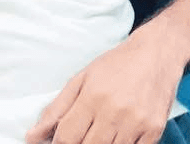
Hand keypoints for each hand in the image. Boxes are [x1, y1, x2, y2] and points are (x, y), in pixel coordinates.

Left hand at [25, 23, 185, 143]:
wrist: (157, 53)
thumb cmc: (117, 65)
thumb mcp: (82, 78)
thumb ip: (56, 109)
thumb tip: (32, 136)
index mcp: (92, 96)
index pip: (66, 138)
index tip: (60, 141)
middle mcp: (114, 111)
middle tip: (82, 134)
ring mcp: (136, 123)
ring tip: (100, 130)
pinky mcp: (154, 131)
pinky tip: (119, 134)